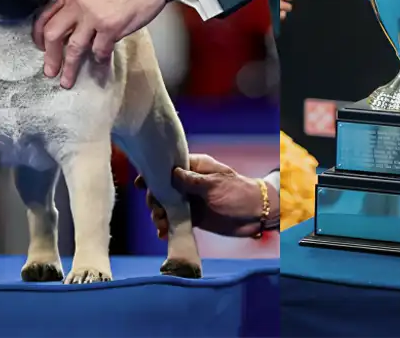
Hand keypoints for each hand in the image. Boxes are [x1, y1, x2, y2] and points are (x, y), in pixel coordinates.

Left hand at [32, 0, 164, 88]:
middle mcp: (79, 2)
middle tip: (50, 70)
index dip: (39, 35)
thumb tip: (72, 23)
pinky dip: (100, 60)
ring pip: (73, 47)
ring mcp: (94, 16)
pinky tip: (100, 63)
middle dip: (50, 56)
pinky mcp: (111, 27)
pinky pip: (99, 51)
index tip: (40, 47)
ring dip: (69, 67)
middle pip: (53, 34)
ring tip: (67, 80)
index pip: (46, 15)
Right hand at [134, 154, 273, 238]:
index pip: (169, 167)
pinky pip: (175, 220)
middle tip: (157, 210)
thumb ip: (191, 181)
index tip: (142, 184)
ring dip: (160, 214)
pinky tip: (163, 233)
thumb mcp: (215, 185)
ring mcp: (191, 200)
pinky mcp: (194, 216)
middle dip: (156, 199)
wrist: (257, 214)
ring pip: (167, 205)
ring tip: (161, 225)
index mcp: (196, 167)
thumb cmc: (239, 193)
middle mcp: (190, 182)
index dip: (154, 174)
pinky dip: (168, 225)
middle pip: (164, 188)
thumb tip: (170, 173)